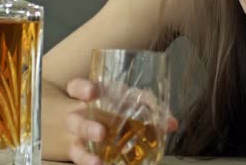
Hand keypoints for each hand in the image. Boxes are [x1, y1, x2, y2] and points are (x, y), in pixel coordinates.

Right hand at [64, 79, 178, 164]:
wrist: (88, 120)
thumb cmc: (113, 106)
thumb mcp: (129, 100)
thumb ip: (149, 107)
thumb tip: (172, 124)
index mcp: (91, 96)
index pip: (76, 88)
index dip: (82, 89)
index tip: (91, 93)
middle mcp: (79, 115)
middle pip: (74, 118)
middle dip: (87, 126)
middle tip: (101, 133)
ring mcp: (76, 135)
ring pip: (74, 143)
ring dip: (86, 153)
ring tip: (98, 161)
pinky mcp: (78, 151)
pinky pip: (78, 158)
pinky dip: (88, 162)